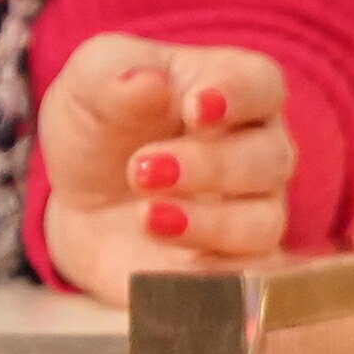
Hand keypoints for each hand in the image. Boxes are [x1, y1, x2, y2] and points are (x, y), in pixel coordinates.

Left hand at [36, 34, 295, 305]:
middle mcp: (260, 153)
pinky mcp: (241, 267)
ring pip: (262, 222)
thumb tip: (148, 82)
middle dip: (210, 166)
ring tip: (148, 218)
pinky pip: (253, 279)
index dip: (237, 95)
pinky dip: (217, 276)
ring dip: (208, 223)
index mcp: (233, 90)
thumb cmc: (102, 129)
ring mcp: (256, 214)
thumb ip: (113, 74)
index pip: (260, 84)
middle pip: (269, 159)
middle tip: (143, 170)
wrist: (84, 203)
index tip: (195, 108)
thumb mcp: (89, 85)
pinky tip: (173, 270)